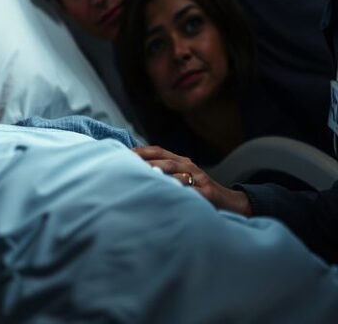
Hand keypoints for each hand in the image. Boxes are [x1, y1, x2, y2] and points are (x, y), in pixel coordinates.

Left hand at [133, 145, 251, 215]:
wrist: (231, 202)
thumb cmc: (201, 191)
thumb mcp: (182, 179)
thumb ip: (164, 174)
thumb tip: (137, 173)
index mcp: (181, 161)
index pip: (158, 150)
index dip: (141, 150)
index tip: (122, 153)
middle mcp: (188, 165)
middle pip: (164, 158)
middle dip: (144, 159)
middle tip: (126, 163)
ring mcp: (199, 177)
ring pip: (175, 170)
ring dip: (158, 170)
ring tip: (142, 173)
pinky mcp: (207, 191)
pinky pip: (190, 189)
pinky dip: (178, 189)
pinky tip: (166, 192)